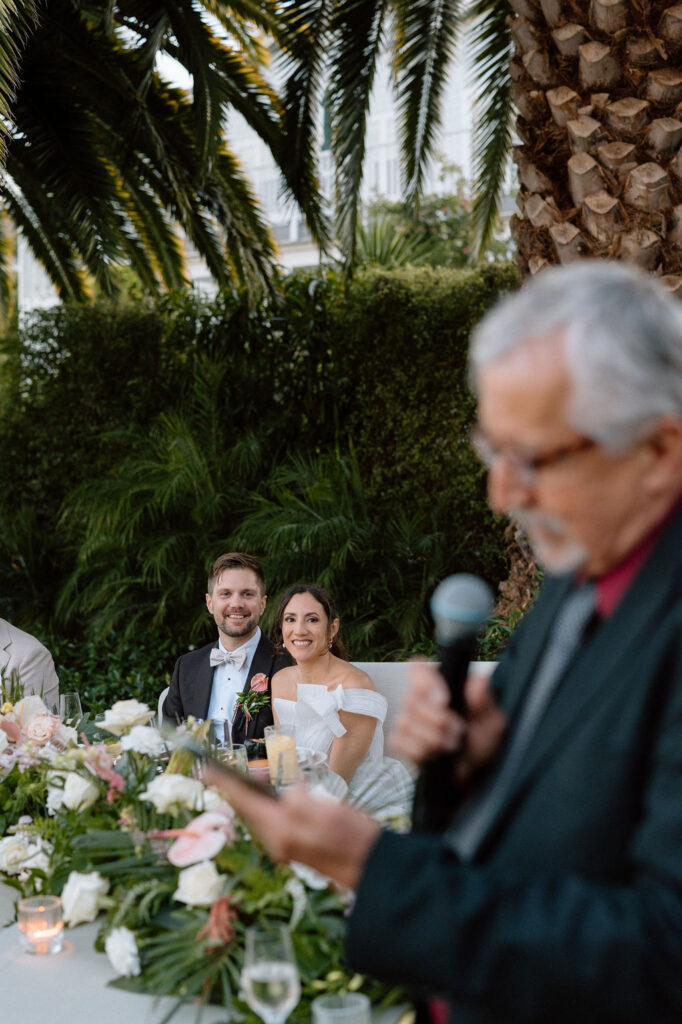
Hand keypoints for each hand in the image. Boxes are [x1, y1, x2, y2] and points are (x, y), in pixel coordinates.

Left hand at [203, 768, 379, 890]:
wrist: (373, 868)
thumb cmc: (353, 839)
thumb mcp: (326, 811)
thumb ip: (299, 799)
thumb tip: (289, 789)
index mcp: (280, 831)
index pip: (244, 801)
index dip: (225, 782)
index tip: (207, 768)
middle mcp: (276, 841)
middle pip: (250, 807)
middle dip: (250, 785)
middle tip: (265, 769)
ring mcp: (284, 846)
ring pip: (261, 813)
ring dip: (263, 793)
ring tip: (276, 778)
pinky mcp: (294, 846)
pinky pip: (274, 819)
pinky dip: (274, 803)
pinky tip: (290, 794)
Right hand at [389, 662, 506, 788]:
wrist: (474, 770)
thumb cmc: (481, 740)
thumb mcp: (490, 720)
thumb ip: (484, 701)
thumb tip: (479, 682)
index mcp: (440, 686)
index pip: (418, 669)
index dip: (426, 682)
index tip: (444, 701)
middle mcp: (420, 700)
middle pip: (411, 699)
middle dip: (438, 721)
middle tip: (458, 732)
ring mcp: (407, 720)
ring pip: (405, 723)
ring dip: (431, 739)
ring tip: (450, 746)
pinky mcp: (400, 741)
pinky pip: (399, 741)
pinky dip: (420, 751)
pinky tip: (434, 754)